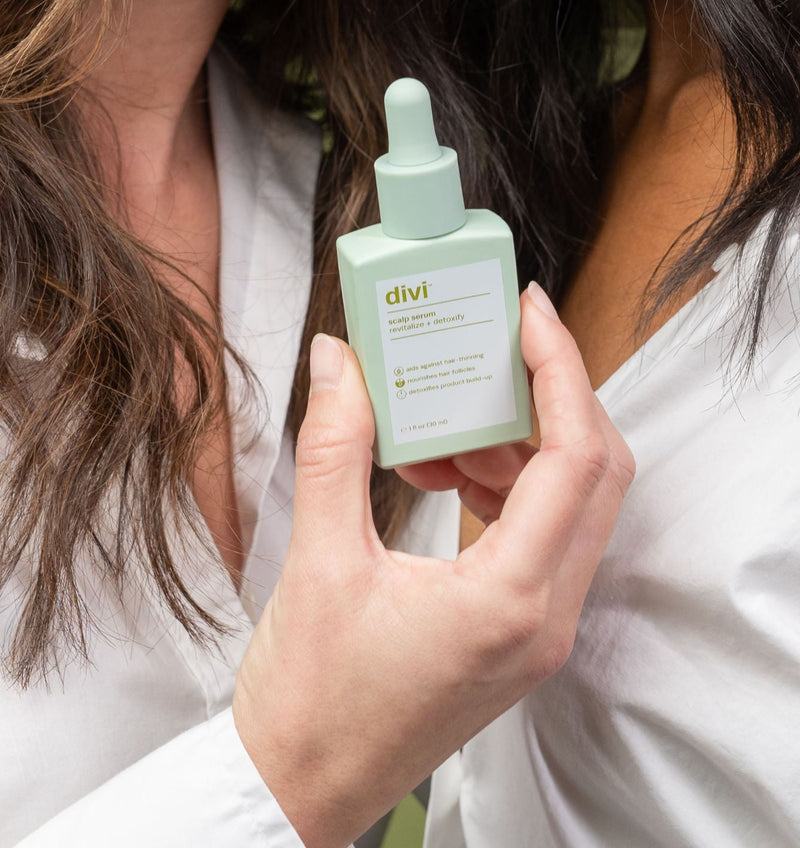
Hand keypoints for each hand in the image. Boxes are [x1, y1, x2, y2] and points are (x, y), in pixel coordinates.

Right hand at [233, 285, 633, 847]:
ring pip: (573, 502)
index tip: (529, 316)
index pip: (575, 459)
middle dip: (552, 395)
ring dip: (522, 443)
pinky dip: (504, 484)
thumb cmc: (312, 701)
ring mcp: (538, 629)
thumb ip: (335, 447)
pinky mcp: (518, 630)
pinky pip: (540, 534)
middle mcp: (544, 618)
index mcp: (509, 601)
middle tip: (500, 345)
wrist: (302, 785)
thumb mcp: (317, 560)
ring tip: (448, 417)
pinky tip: (442, 469)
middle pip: (595, 474)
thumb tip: (339, 362)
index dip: (560, 371)